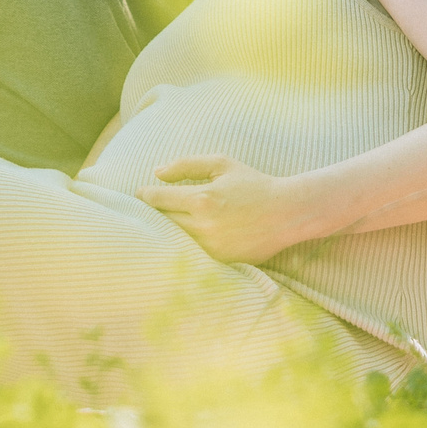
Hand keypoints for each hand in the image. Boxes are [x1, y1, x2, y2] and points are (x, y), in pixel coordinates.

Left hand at [138, 156, 306, 264]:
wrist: (287, 213)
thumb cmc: (253, 184)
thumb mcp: (221, 165)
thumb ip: (186, 165)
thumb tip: (156, 173)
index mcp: (202, 198)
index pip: (158, 199)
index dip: (144, 196)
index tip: (140, 194)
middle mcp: (203, 226)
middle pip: (160, 223)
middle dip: (150, 215)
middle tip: (144, 211)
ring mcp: (211, 248)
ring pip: (172, 242)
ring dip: (163, 233)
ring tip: (158, 225)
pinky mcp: (220, 262)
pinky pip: (190, 256)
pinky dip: (182, 248)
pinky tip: (179, 241)